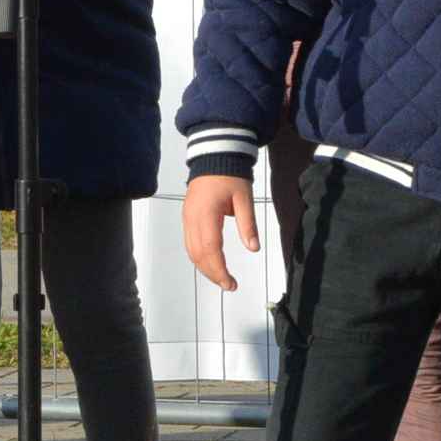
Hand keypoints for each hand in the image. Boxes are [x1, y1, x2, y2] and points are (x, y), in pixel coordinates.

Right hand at [184, 173, 259, 290]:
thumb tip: (253, 248)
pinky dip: (199, 256)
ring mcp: (187, 218)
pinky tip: (210, 262)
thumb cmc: (230, 175)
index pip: (210, 250)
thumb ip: (248, 224)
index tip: (231, 283)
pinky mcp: (187, 217)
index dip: (219, 270)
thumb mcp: (244, 198)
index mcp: (207, 214)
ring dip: (204, 267)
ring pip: (191, 251)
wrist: (213, 155)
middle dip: (212, 273)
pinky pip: (189, 242)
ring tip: (221, 277)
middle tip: (229, 285)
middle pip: (198, 255)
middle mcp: (192, 219)